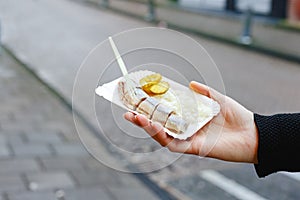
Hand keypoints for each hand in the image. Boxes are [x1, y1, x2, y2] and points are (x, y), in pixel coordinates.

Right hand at [124, 81, 257, 163]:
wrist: (252, 133)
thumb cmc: (237, 117)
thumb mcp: (218, 99)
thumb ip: (205, 92)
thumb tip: (191, 83)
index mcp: (189, 117)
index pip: (166, 112)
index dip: (151, 106)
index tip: (138, 98)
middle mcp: (185, 128)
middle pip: (158, 124)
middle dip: (141, 118)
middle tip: (127, 110)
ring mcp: (187, 138)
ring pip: (161, 135)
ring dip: (146, 126)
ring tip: (135, 117)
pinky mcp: (192, 148)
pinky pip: (172, 143)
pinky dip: (161, 135)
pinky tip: (153, 126)